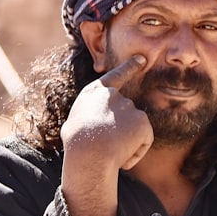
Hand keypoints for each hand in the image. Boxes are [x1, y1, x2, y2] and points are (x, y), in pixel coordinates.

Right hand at [60, 55, 151, 215]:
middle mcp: (114, 95)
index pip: (116, 76)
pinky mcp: (143, 121)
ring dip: (127, 144)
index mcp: (94, 93)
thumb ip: (85, 120)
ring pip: (135, 130)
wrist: (88, 151)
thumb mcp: (72, 126)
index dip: (129, 67)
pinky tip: (122, 156)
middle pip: (126, 114)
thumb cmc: (75, 144)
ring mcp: (129, 107)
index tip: (141, 59)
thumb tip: (82, 130)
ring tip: (110, 151)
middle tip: (105, 146)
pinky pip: (144, 141)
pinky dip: (136, 152)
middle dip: (121, 132)